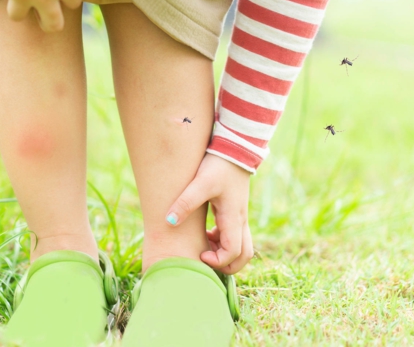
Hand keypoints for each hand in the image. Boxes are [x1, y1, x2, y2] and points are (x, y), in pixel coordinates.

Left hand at [166, 154, 252, 273]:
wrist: (234, 148)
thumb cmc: (219, 165)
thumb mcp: (200, 183)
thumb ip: (186, 202)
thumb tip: (168, 221)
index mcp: (233, 218)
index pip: (234, 252)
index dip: (218, 261)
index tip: (200, 255)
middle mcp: (240, 221)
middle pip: (245, 256)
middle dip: (228, 266)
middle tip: (205, 261)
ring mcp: (240, 217)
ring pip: (241, 247)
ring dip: (224, 253)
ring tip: (204, 248)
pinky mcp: (235, 211)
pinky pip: (234, 236)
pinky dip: (222, 242)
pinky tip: (207, 233)